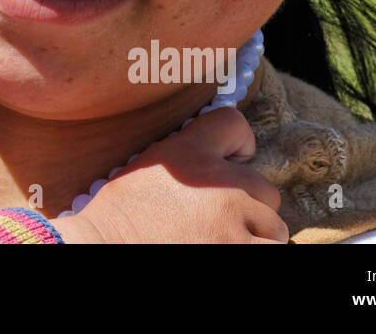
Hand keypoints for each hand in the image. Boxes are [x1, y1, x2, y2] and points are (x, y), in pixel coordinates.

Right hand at [50, 107, 287, 242]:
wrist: (102, 246)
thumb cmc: (119, 216)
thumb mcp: (144, 167)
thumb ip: (183, 159)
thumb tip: (215, 159)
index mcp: (188, 153)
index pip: (235, 125)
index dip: (236, 147)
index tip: (226, 166)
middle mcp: (219, 183)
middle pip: (264, 187)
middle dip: (247, 205)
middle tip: (217, 220)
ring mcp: (233, 223)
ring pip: (273, 227)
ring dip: (254, 236)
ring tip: (221, 240)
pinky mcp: (238, 251)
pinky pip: (270, 250)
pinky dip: (251, 250)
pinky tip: (223, 247)